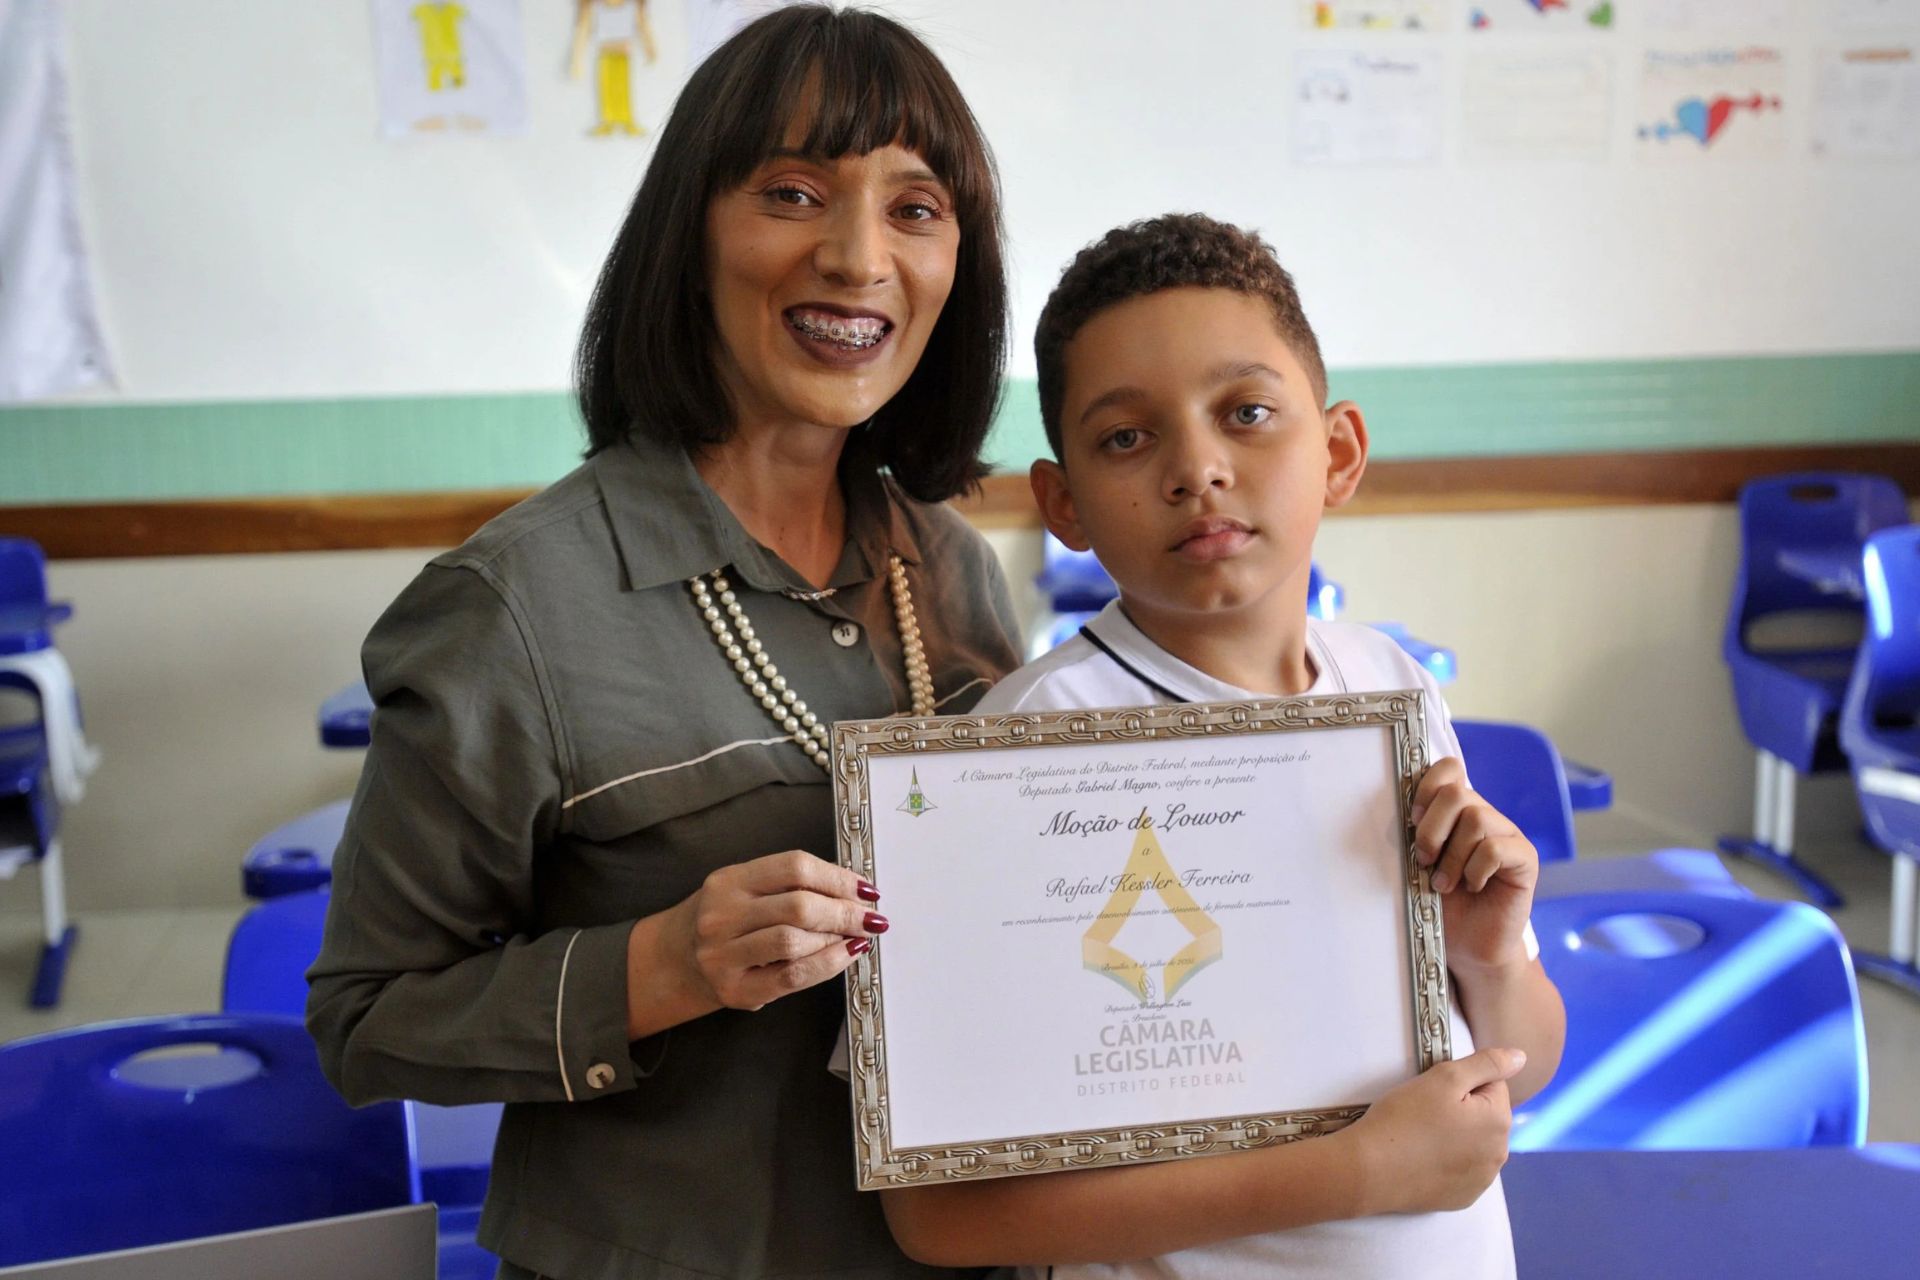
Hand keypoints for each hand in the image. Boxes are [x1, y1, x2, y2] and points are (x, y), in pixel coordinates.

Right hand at [666, 851, 884, 1012]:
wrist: (674, 961)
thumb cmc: (722, 921)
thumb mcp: (744, 889)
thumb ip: (789, 885)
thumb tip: (852, 889)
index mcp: (729, 881)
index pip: (794, 867)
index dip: (838, 877)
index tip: (865, 887)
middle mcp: (722, 915)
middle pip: (799, 906)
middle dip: (845, 911)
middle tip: (870, 916)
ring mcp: (724, 955)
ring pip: (795, 942)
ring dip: (837, 937)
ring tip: (856, 935)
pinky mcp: (735, 989)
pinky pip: (792, 976)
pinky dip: (827, 964)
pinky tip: (845, 955)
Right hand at [1343, 1046, 1522, 1215]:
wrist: (1370, 1170)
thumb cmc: (1405, 1119)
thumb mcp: (1445, 1078)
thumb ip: (1488, 1063)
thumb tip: (1521, 1058)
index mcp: (1499, 1121)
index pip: (1492, 1084)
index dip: (1462, 1082)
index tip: (1435, 1092)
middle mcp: (1499, 1154)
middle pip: (1486, 1115)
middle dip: (1464, 1109)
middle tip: (1426, 1113)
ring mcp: (1482, 1180)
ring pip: (1475, 1143)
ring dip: (1458, 1136)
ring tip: (1423, 1136)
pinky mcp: (1464, 1198)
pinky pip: (1463, 1170)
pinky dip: (1449, 1162)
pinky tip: (1424, 1159)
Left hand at [1411, 756, 1536, 972]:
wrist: (1468, 948)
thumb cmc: (1440, 906)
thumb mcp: (1418, 865)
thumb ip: (1417, 834)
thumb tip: (1403, 811)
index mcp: (1456, 812)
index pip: (1448, 769)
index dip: (1426, 786)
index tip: (1412, 820)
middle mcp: (1484, 816)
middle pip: (1457, 794)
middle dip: (1432, 828)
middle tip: (1424, 861)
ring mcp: (1507, 835)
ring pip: (1475, 819)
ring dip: (1452, 857)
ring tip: (1445, 884)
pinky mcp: (1525, 858)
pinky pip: (1495, 848)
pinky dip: (1475, 870)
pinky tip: (1473, 887)